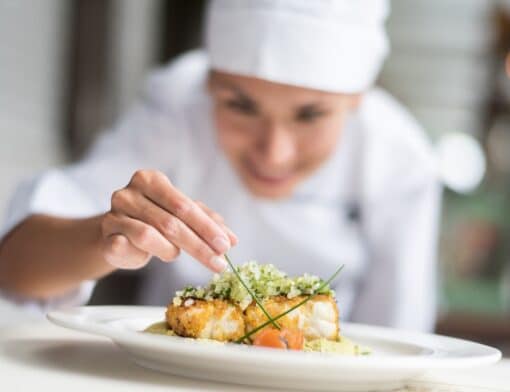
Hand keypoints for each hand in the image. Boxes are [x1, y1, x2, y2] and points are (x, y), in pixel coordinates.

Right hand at [100, 170, 237, 271]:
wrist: (119, 233)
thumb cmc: (155, 219)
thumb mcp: (182, 216)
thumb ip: (207, 222)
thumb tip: (233, 239)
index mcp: (151, 180)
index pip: (184, 206)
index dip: (207, 228)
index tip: (227, 246)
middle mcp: (129, 193)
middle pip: (171, 223)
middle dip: (199, 246)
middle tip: (219, 264)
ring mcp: (113, 214)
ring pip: (149, 236)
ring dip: (169, 251)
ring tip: (174, 254)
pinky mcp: (104, 236)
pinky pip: (123, 247)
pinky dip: (138, 254)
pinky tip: (145, 256)